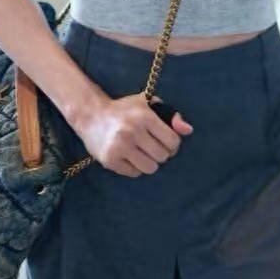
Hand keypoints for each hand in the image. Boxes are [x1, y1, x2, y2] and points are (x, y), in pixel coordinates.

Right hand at [76, 91, 192, 176]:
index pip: (173, 141)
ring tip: (142, 153)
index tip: (165, 141)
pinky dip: (135, 167)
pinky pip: (134, 173)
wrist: (90, 114)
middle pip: (162, 156)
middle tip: (152, 147)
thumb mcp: (147, 104)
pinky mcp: (110, 160)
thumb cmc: (124, 109)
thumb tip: (189, 130)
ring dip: (149, 162)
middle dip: (161, 153)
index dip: (172, 144)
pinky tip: (129, 156)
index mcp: (144, 116)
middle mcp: (132, 132)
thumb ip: (171, 116)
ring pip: (150, 168)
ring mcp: (120, 147)